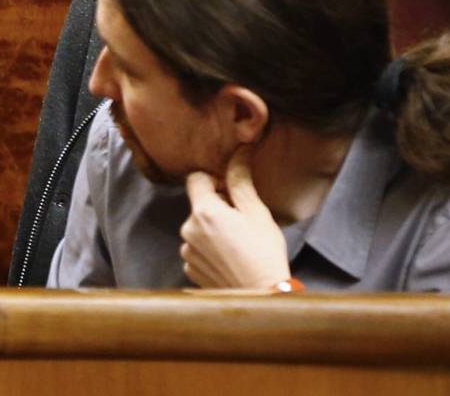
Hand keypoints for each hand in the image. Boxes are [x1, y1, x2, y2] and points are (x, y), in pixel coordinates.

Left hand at [180, 146, 290, 289]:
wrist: (260, 297)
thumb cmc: (263, 253)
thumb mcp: (256, 212)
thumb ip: (241, 180)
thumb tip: (239, 151)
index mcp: (204, 212)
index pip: (196, 178)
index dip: (214, 180)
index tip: (231, 191)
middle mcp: (188, 230)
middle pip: (198, 204)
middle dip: (216, 206)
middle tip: (241, 220)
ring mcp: (187, 252)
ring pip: (197, 227)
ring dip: (212, 229)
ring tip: (237, 242)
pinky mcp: (190, 269)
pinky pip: (197, 249)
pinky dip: (209, 249)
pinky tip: (230, 257)